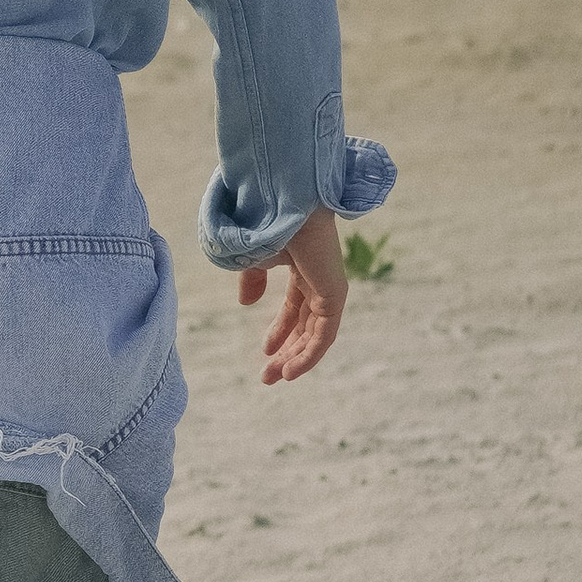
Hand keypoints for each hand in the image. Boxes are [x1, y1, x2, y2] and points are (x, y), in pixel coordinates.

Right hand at [238, 207, 346, 384]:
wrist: (281, 204)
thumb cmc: (265, 223)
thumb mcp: (253, 258)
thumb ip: (253, 281)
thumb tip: (246, 304)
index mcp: (303, 268)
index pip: (295, 308)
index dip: (280, 332)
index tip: (264, 352)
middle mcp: (320, 279)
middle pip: (307, 325)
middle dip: (287, 351)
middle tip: (269, 375)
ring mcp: (330, 287)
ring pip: (316, 334)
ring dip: (297, 358)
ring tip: (277, 377)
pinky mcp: (335, 294)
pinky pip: (325, 334)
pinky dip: (310, 355)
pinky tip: (292, 370)